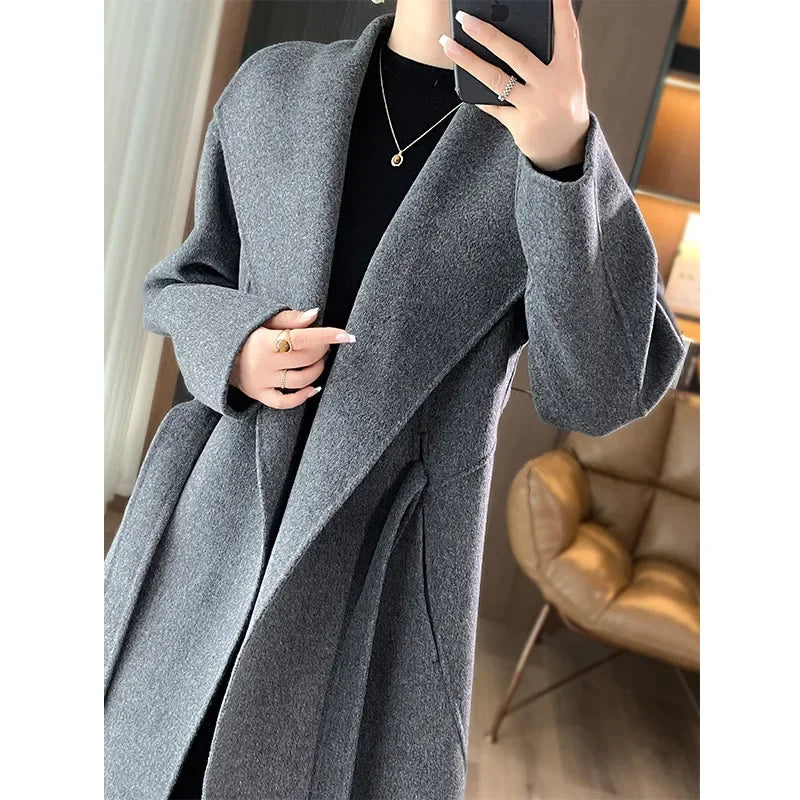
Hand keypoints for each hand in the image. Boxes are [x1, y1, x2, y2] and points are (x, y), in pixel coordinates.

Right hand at [230, 307, 355, 408]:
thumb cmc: (245, 333)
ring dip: (317, 369)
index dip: (326, 336)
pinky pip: (285, 402)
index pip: (302, 339)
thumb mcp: (262, 319)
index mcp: (263, 341)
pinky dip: (303, 396)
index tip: (347, 336)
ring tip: (319, 360)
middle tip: (324, 344)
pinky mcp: (259, 395)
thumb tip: (315, 315)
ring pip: (301, 380)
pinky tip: (313, 387)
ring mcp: (261, 382)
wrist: (217, 353)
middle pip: (305, 359)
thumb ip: (289, 318)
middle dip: (322, 350)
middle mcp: (263, 364)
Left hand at [440, 0, 589, 171]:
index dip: (560, 10)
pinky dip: (478, 93)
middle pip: (516, 54)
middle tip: (466, 19)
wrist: (566, 150)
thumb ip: (548, 60)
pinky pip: (493, 105)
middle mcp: (553, 86)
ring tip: (448, 44)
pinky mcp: (521, 125)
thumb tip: (509, 37)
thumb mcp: (567, 80)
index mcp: (569, 70)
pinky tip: (461, 80)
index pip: (566, 33)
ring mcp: (535, 107)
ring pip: (496, 79)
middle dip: (488, 35)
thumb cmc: (563, 106)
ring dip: (469, 60)